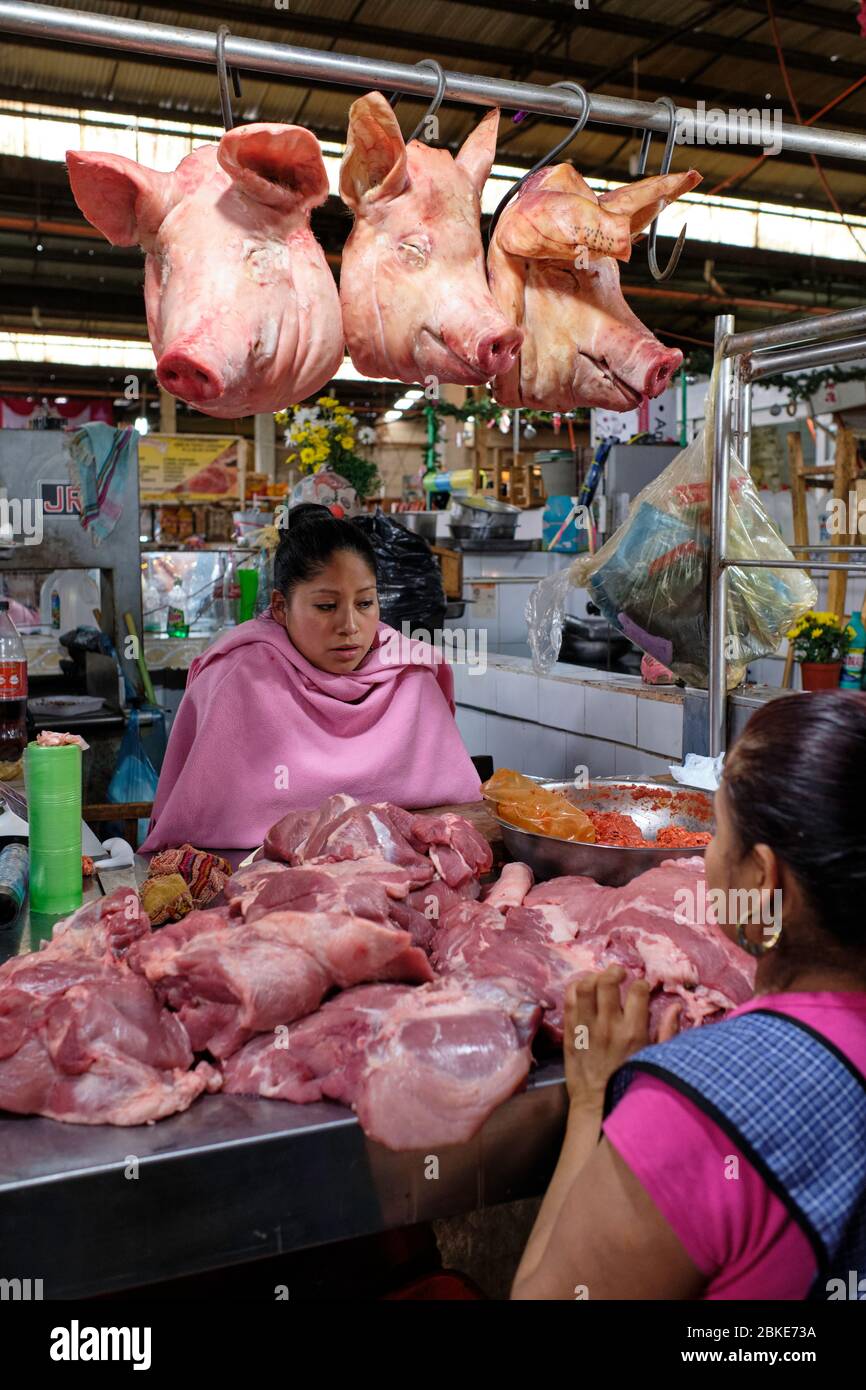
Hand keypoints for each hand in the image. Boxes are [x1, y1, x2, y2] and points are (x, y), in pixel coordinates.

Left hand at [562, 967, 679, 1112]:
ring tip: (599, 980)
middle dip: (614, 971)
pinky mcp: (570, 1033)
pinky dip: (575, 989)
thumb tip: (677, 1006)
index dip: (641, 983)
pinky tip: (584, 991)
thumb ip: (667, 1031)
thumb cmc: (630, 1081)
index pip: (637, 991)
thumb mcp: (654, 1058)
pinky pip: (568, 1001)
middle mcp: (608, 1026)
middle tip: (618, 973)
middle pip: (607, 982)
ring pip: (584, 987)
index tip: (641, 988)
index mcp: (634, 1032)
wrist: (597, 1106)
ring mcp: (586, 1028)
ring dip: (592, 977)